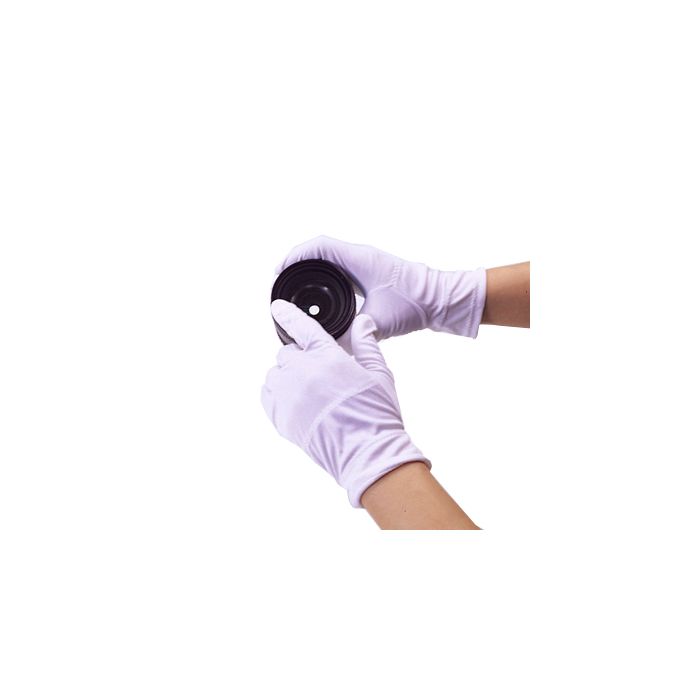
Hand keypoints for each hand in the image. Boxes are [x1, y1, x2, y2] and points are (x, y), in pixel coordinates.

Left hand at [261, 299, 428, 505]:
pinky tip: (295, 403)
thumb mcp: (379, 373)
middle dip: (300, 358)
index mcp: (328, 357)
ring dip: (287, 377)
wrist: (367, 454)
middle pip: (287, 353)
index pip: (302, 328)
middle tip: (319, 375)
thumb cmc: (377, 414)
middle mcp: (303, 372)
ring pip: (275, 374)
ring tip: (308, 391)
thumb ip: (366, 343)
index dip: (287, 315)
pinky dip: (277, 395)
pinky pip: (267, 396)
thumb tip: (362, 321)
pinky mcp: (280, 418)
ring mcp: (288, 396)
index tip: (276, 307)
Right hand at [276, 236, 485, 340]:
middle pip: (319, 250)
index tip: (279, 270)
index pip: (319, 247)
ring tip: (293, 283)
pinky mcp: (370, 271)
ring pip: (329, 257)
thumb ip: (355, 336)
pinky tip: (319, 290)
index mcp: (360, 259)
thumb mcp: (381, 323)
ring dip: (311, 267)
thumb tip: (332, 351)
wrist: (442, 299)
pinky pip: (340, 267)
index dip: (294, 256)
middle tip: (281, 279)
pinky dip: (325, 274)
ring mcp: (366, 262)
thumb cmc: (416, 304)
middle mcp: (361, 256)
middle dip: (297, 262)